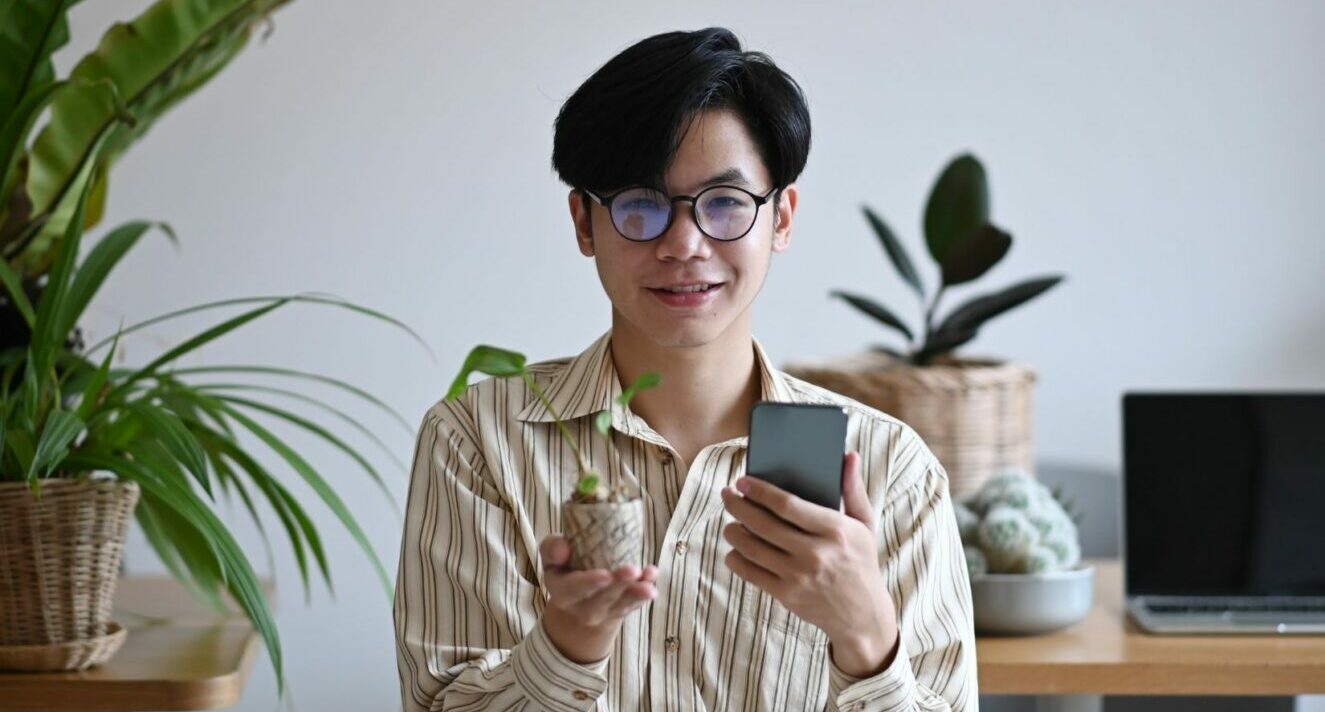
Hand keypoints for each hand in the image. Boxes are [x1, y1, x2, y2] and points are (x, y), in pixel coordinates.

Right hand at [539, 535, 657, 663]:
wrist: (578, 607)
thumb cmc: (565, 571)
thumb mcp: (552, 560)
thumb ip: (552, 549)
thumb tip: (564, 547)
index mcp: (563, 593)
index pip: (574, 590)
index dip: (589, 583)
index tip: (605, 574)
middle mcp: (584, 608)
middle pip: (603, 598)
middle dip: (619, 584)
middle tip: (632, 570)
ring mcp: (606, 613)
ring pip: (622, 604)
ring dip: (637, 594)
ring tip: (649, 586)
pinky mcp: (623, 611)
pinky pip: (635, 604)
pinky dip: (645, 592)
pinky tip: (652, 576)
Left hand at [721, 451, 899, 676]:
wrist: (863, 615)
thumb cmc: (861, 562)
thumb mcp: (864, 524)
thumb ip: (853, 489)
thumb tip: (849, 455)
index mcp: (835, 530)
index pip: (787, 505)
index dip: (760, 491)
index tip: (742, 481)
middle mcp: (815, 553)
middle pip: (763, 524)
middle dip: (738, 506)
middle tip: (726, 495)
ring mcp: (798, 576)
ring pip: (752, 548)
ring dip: (733, 532)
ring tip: (729, 522)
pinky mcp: (787, 595)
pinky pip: (750, 573)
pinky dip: (736, 559)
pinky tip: (734, 549)